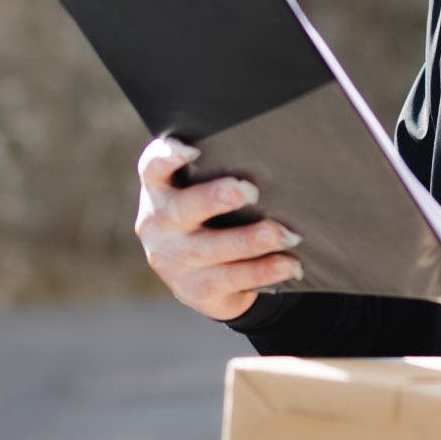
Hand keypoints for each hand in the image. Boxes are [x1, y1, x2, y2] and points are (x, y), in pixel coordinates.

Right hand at [134, 136, 302, 321]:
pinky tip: (288, 264)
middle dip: (216, 198)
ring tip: (285, 234)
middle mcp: (159, 225)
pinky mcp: (195, 289)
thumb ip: (218, 175)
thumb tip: (268, 162)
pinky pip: (231, 279)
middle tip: (250, 191)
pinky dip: (263, 271)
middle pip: (182, 209)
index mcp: (159, 192)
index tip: (192, 149)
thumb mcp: (201, 195)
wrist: (197, 278)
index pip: (152, 168)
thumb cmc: (208, 220)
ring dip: (252, 240)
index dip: (167, 157)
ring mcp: (173, 261)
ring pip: (211, 249)